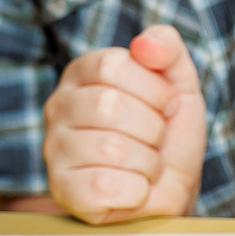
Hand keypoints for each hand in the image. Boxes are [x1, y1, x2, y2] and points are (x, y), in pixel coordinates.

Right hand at [41, 25, 206, 223]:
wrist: (172, 188)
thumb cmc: (169, 134)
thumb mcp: (179, 83)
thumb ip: (167, 48)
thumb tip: (144, 44)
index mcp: (82, 72)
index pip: (113, 65)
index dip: (154, 89)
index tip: (167, 106)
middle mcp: (59, 106)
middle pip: (109, 105)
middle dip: (153, 127)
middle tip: (156, 139)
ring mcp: (55, 150)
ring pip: (111, 148)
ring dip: (148, 161)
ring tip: (145, 164)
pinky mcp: (63, 190)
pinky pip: (106, 186)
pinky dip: (136, 191)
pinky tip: (131, 187)